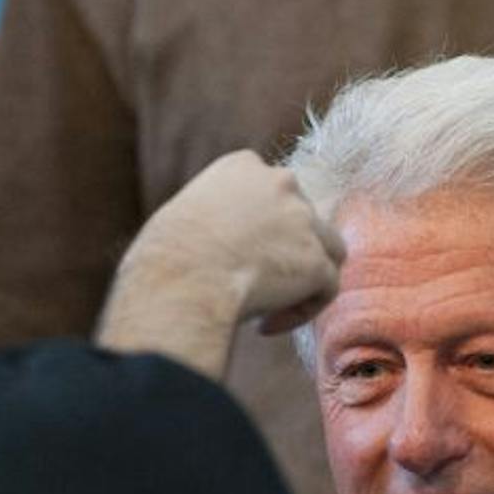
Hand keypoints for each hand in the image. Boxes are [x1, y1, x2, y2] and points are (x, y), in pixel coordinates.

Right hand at [97, 150, 345, 378]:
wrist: (181, 279)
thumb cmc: (165, 257)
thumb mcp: (185, 217)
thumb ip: (217, 219)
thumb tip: (223, 249)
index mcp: (243, 166)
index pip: (272, 193)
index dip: (262, 230)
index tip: (236, 257)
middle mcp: (280, 182)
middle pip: (303, 219)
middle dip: (286, 252)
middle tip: (253, 284)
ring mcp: (304, 220)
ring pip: (328, 250)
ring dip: (304, 279)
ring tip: (269, 307)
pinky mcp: (316, 261)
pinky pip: (326, 289)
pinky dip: (302, 311)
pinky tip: (265, 327)